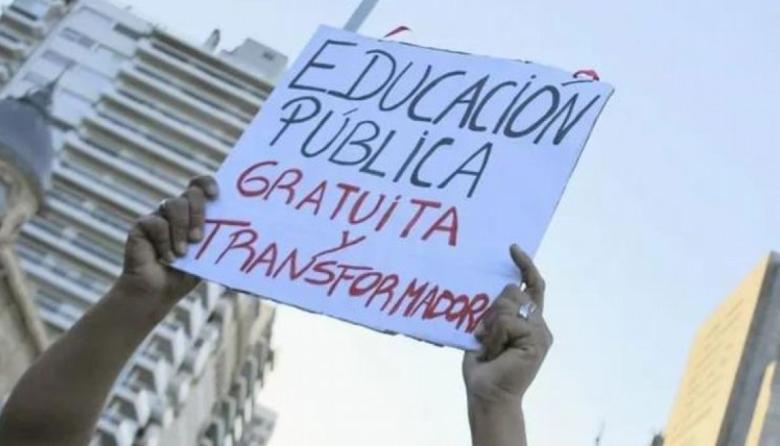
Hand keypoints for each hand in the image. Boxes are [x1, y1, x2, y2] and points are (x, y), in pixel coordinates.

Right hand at [117, 176, 217, 309]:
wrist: (157, 293)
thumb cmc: (185, 274)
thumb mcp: (206, 256)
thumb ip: (218, 240)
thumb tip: (245, 230)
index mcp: (194, 212)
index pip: (200, 185)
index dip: (207, 183)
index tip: (215, 195)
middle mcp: (176, 209)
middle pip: (191, 192)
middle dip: (198, 213)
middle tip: (198, 239)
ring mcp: (158, 215)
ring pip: (173, 205)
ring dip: (181, 230)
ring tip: (183, 253)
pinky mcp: (142, 224)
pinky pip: (156, 223)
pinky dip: (165, 243)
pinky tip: (167, 258)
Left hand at [463, 245, 552, 407]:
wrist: (488, 394)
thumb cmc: (484, 367)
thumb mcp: (487, 331)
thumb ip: (497, 311)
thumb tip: (502, 289)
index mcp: (528, 321)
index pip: (532, 285)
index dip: (525, 266)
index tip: (513, 248)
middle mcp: (539, 324)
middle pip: (513, 292)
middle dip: (492, 310)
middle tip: (485, 337)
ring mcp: (540, 332)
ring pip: (508, 304)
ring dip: (491, 325)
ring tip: (491, 347)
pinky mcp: (537, 340)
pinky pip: (507, 321)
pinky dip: (494, 335)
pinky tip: (495, 351)